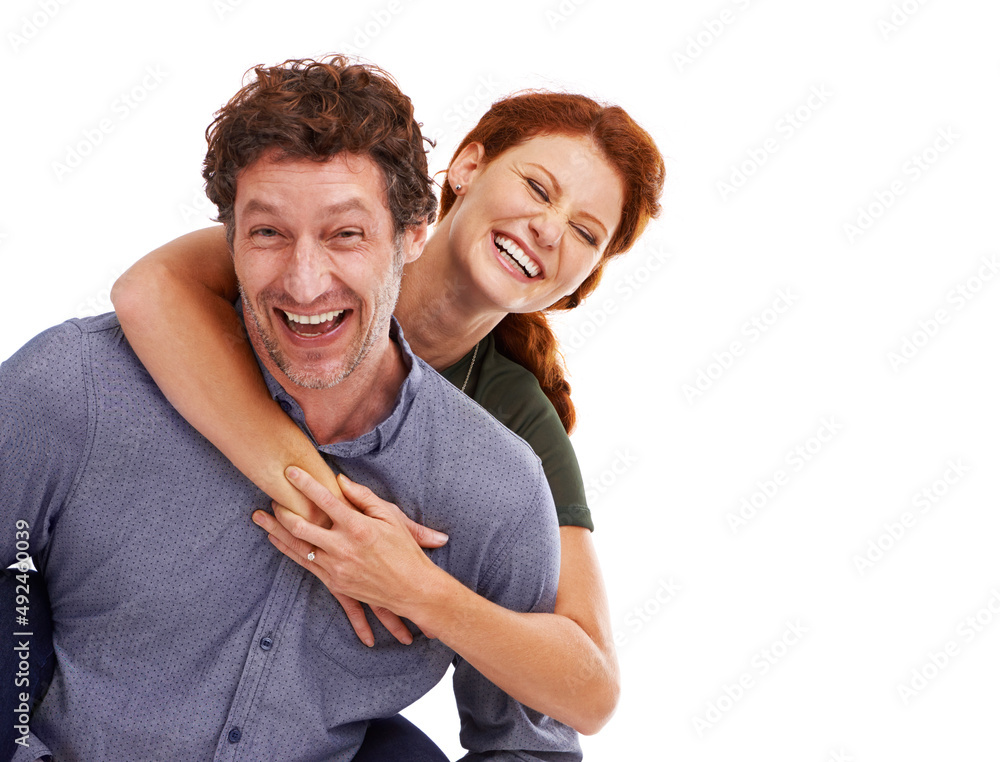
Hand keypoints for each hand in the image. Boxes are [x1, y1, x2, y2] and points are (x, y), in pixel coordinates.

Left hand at [252, 467, 448, 645]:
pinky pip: (303, 563)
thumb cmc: (405, 551)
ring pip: (297, 545)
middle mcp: (343, 547)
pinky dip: (286, 549)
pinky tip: (275, 538)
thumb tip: (341, 481)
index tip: (290, 470)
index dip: (305, 483)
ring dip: (276, 529)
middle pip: (302, 524)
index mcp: (358, 527)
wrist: (412, 590)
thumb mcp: (391, 519)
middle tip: (272, 494)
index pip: (325, 500)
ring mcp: (335, 567)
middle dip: (283, 508)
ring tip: (260, 516)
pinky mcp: (333, 582)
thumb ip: (364, 498)